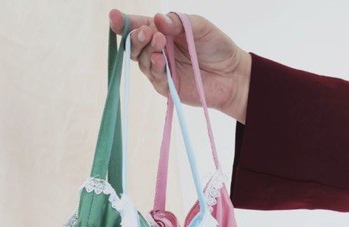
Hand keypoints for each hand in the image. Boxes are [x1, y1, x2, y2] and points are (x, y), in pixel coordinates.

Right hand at [108, 10, 251, 123]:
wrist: (233, 75)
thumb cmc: (217, 46)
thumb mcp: (199, 26)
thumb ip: (178, 22)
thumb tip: (156, 20)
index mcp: (162, 32)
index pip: (139, 26)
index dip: (125, 23)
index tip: (115, 17)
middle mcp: (159, 50)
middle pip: (135, 45)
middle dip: (134, 37)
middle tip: (144, 32)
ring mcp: (162, 70)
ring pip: (143, 61)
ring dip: (147, 50)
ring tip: (158, 42)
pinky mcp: (168, 87)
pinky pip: (155, 78)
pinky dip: (155, 68)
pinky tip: (161, 60)